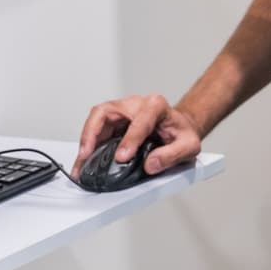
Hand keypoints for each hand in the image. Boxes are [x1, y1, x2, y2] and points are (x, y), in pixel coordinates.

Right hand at [73, 93, 203, 178]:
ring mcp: (122, 112)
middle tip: (87, 153)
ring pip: (96, 119)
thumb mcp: (189, 145)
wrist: (180, 127)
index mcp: (157, 106)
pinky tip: (84, 160)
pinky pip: (96, 130)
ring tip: (81, 161)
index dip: (130, 138)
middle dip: (93, 132)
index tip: (122, 157)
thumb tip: (151, 164)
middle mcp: (135, 105)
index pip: (140, 119)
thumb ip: (172, 155)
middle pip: (107, 111)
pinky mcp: (114, 123)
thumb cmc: (182, 133)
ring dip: (86, 140)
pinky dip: (88, 145)